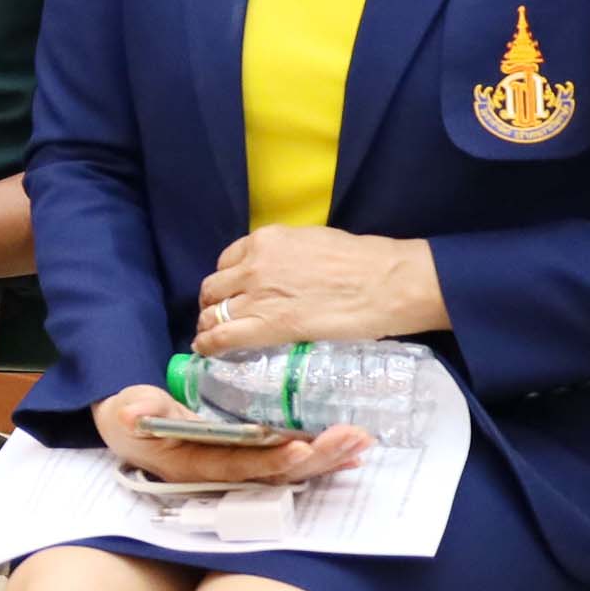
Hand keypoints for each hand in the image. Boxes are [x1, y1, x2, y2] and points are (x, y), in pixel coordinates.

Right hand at [90, 383, 367, 486]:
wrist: (134, 426)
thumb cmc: (132, 418)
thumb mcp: (126, 411)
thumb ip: (133, 411)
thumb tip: (131, 412)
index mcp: (194, 466)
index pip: (238, 466)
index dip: (271, 460)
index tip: (302, 449)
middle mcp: (224, 474)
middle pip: (276, 473)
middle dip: (317, 457)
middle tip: (352, 438)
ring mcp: (240, 468)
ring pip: (291, 469)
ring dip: (328, 457)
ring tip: (362, 441)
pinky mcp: (252, 458)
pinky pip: (291, 461)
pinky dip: (321, 456)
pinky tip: (351, 450)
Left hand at [192, 227, 444, 354]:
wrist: (384, 283)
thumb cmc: (361, 262)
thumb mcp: (311, 242)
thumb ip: (286, 256)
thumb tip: (280, 273)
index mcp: (265, 240)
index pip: (227, 261)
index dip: (227, 280)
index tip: (231, 292)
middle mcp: (253, 265)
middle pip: (213, 288)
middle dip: (213, 303)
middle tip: (220, 316)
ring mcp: (256, 296)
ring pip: (212, 313)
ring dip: (210, 325)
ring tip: (213, 336)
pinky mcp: (266, 326)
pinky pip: (221, 336)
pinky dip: (208, 344)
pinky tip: (205, 350)